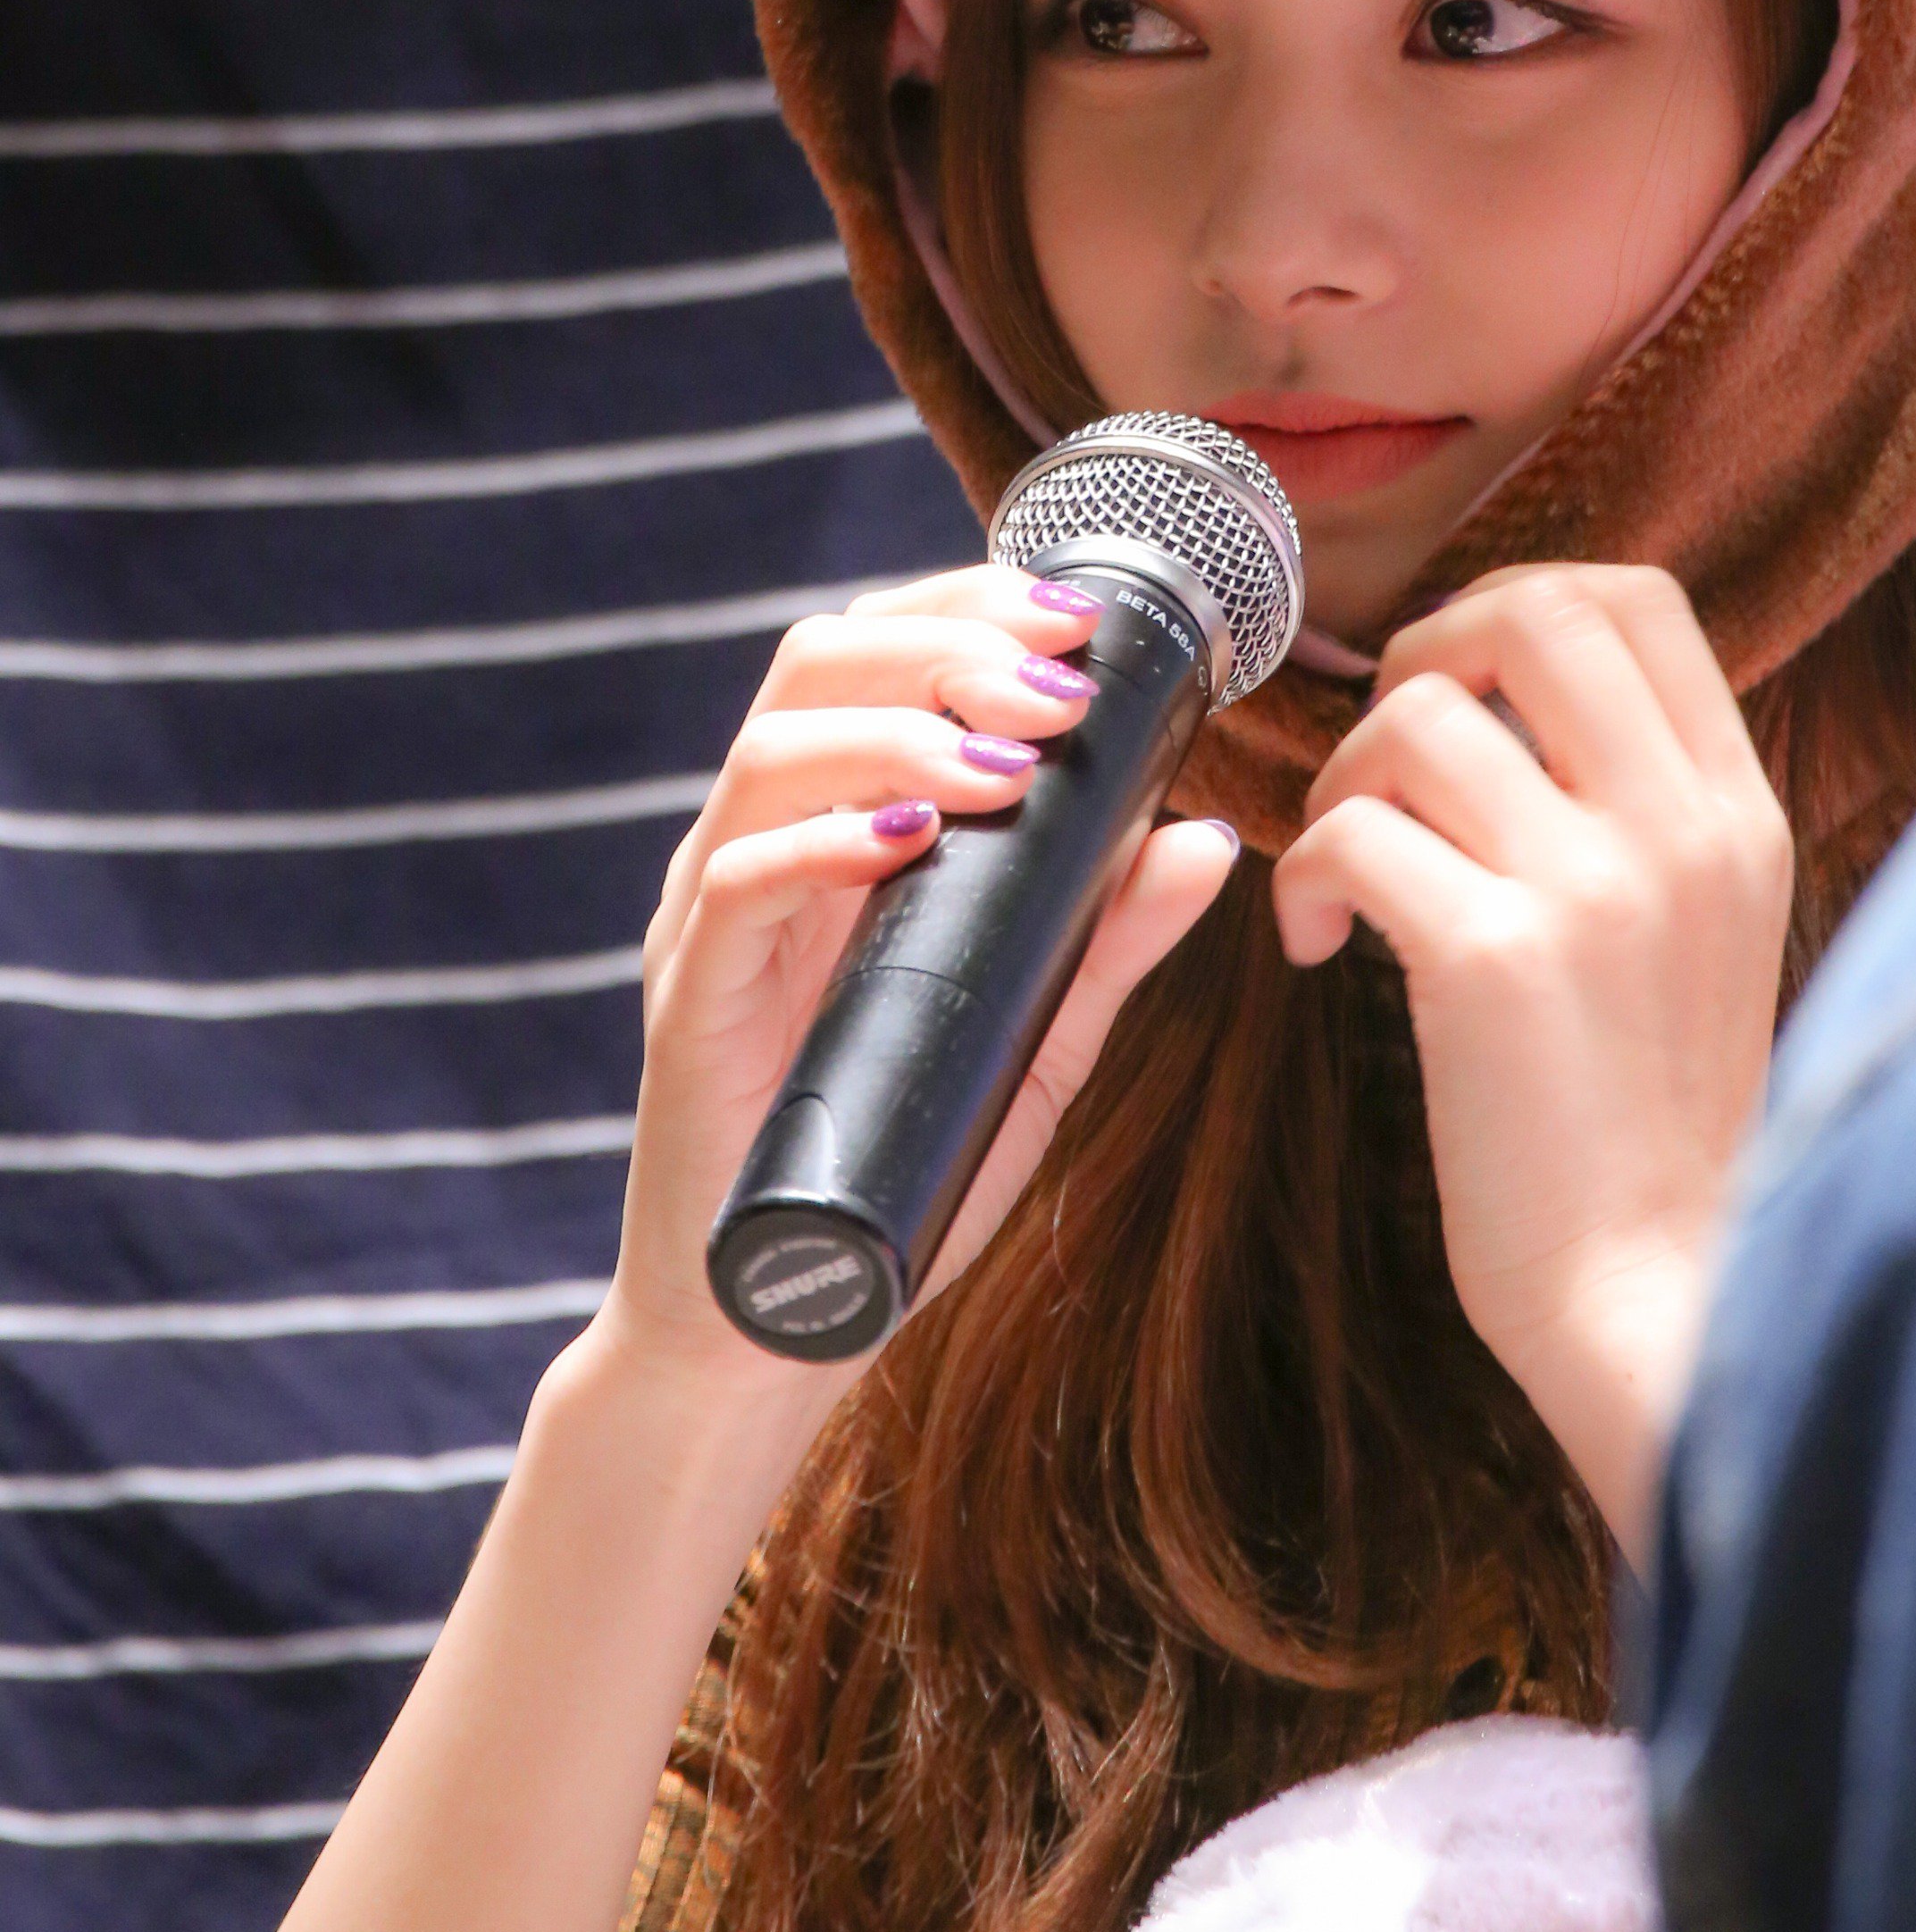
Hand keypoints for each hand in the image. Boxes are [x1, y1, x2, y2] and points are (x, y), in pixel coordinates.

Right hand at [602, 566, 1237, 1448]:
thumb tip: (1210, 840)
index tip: (1082, 619)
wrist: (780, 1324)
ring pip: (771, 752)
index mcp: (836, 827)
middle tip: (1060, 680)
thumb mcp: (1037, 1043)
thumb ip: (1108, 940)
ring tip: (1009, 762)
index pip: (880, 656)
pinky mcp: (689, 1000)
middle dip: (945, 643)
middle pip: (818, 665)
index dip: (971, 607)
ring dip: (900, 729)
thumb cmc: (903, 1170)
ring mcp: (713, 918)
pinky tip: (908, 837)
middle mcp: (762, 845)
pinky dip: (821, 842)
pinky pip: (735, 883)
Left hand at [1273, 566, 1791, 1566]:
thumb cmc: (1649, 1135)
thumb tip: (1514, 712)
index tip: (1462, 698)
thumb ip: (1643, 817)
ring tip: (1348, 879)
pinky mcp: (1493, 961)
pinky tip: (1319, 948)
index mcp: (1738, 816)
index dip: (1513, 610)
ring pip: (1417, 721)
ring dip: (1343, 783)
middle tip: (1390, 765)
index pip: (1635, 600)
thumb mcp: (1703, 939)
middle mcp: (1682, 830)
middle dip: (1426, 657)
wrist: (1658, 1301)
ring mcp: (1595, 889)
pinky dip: (1303, 876)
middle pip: (1531, 611)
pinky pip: (1351, 834)